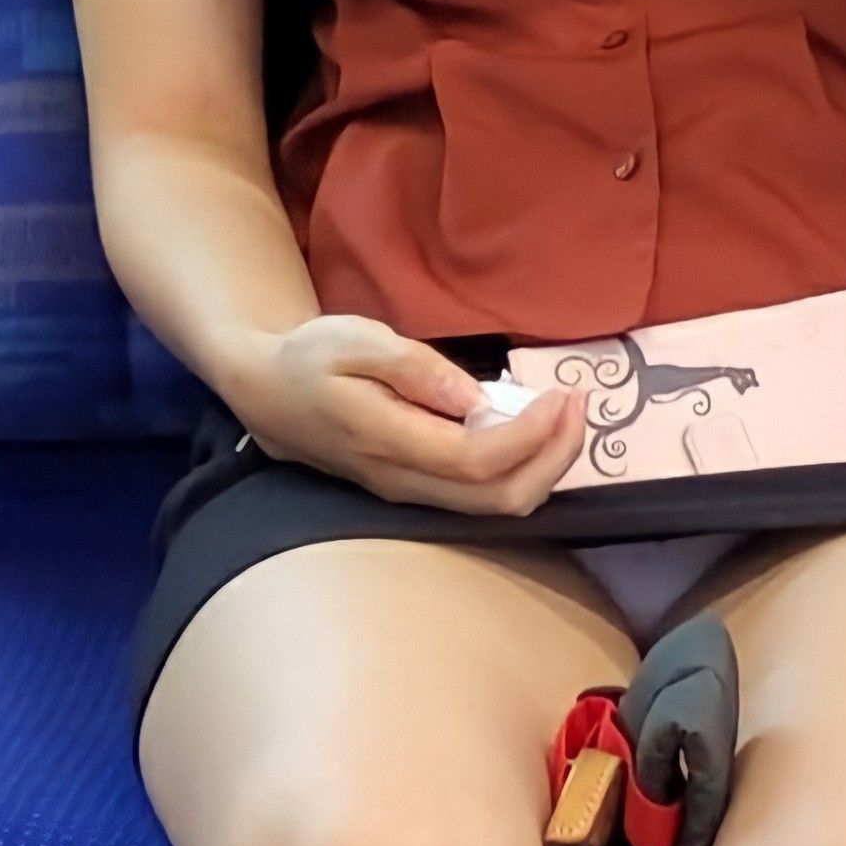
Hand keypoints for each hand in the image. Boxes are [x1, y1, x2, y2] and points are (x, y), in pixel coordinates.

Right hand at [228, 314, 587, 518]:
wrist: (267, 392)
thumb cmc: (310, 358)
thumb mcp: (355, 340)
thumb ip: (414, 368)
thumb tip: (474, 397)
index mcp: (390, 443)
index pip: (478, 460)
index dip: (532, 435)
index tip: (562, 394)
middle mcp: (405, 482)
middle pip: (500, 498)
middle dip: (554, 456)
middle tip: (577, 403)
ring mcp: (412, 493)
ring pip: (496, 505)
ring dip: (544, 464)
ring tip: (565, 413)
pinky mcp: (419, 490)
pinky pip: (484, 495)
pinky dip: (523, 467)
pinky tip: (534, 428)